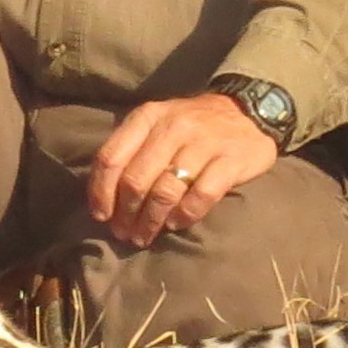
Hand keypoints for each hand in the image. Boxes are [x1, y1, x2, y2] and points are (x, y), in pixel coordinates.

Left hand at [89, 91, 282, 247]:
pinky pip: (200, 196)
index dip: (101, 192)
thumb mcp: (157, 124)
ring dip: (151, 221)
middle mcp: (172, 127)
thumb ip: (130, 150)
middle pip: (136, 180)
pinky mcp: (231, 160)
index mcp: (147, 117)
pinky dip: (185, 215)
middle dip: (126, 214)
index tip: (101, 216)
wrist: (247, 111)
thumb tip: (103, 198)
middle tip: (125, 233)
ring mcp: (203, 143)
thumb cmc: (191, 126)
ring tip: (146, 236)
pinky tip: (177, 224)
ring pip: (165, 191)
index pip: (111, 158)